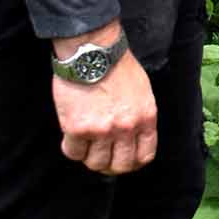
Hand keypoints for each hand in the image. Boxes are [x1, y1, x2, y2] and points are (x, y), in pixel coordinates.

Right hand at [53, 24, 156, 174]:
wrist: (94, 52)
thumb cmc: (117, 67)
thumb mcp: (142, 92)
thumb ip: (139, 117)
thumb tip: (132, 137)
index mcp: (146, 118)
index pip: (144, 156)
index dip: (132, 163)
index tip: (122, 160)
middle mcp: (126, 128)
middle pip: (120, 166)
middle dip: (110, 166)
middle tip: (101, 157)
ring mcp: (101, 130)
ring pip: (95, 163)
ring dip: (90, 157)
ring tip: (86, 144)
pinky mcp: (77, 128)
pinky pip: (73, 153)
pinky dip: (72, 148)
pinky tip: (73, 137)